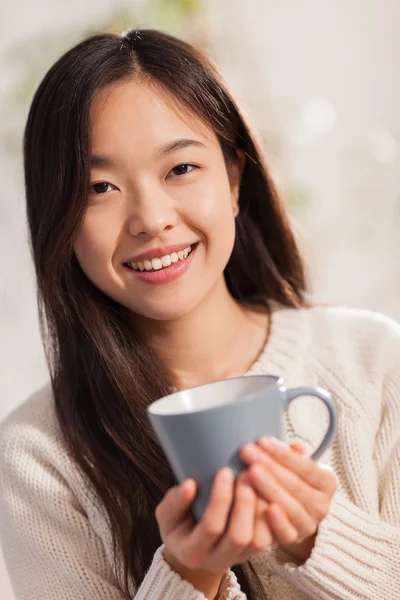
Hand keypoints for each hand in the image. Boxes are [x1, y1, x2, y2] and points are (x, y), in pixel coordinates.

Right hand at [155, 467, 273, 578]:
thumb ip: (174, 502)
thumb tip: (189, 485)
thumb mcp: (167, 514)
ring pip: (261, 540)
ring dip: (262, 507)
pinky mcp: (256, 551)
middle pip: (239, 536)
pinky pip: (273, 537)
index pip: (211, 527)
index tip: (224, 471)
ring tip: (260, 479)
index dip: (220, 499)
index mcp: (192, 552)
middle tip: (246, 472)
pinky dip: (275, 514)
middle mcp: (218, 561)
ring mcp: (240, 558)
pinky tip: (270, 489)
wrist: (194, 546)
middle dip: (245, 502)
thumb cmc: (179, 524)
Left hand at [239, 437, 337, 562]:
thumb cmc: (291, 481)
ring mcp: (309, 524)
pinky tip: (265, 507)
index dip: (283, 454)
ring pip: (290, 506)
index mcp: (327, 482)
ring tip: (249, 472)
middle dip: (269, 465)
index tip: (261, 441)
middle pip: (295, 484)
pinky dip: (277, 521)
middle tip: (247, 451)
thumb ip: (293, 455)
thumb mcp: (295, 465)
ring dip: (269, 488)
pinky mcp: (294, 539)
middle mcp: (322, 505)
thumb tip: (295, 446)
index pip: (306, 466)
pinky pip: (286, 533)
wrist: (292, 515)